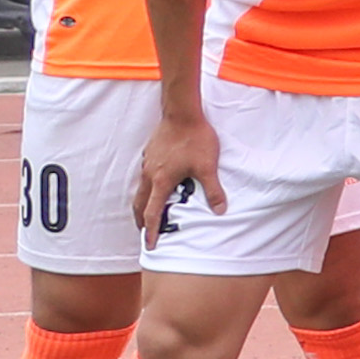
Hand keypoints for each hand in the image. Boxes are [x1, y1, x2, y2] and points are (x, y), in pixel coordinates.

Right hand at [135, 113, 220, 242]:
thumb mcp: (207, 166)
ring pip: (141, 189)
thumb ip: (213, 190)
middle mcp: (149, 174)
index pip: (151, 213)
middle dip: (141, 221)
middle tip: (145, 233)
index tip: (149, 245)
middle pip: (139, 204)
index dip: (150, 231)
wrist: (182, 113)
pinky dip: (147, 188)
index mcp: (161, 181)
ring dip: (143, 204)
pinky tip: (157, 186)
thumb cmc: (195, 139)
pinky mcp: (150, 153)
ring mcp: (147, 163)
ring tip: (149, 213)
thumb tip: (220, 210)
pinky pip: (145, 176)